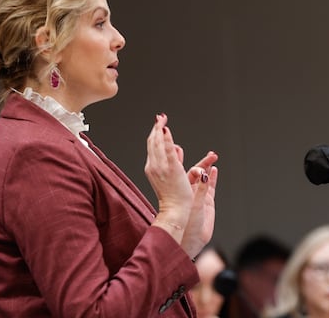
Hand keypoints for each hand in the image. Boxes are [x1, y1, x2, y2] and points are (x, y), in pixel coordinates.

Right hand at [145, 114, 192, 240]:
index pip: (151, 146)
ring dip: (159, 128)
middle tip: (161, 117)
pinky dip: (166, 137)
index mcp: (151, 168)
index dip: (154, 134)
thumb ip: (172, 160)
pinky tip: (166, 129)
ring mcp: (161, 166)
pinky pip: (167, 149)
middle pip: (152, 142)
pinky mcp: (171, 167)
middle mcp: (153, 165)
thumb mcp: (168, 176)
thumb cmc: (173, 197)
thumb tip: (177, 148)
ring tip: (162, 119)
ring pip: (157, 143)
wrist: (175, 209)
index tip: (158, 124)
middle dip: (156, 128)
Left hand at [181, 152, 218, 258]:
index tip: (186, 151)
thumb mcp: (193, 202)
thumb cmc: (185, 222)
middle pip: (196, 172)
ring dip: (208, 168)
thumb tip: (203, 175)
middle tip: (212, 155)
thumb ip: (200, 189)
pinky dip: (212, 178)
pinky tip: (215, 170)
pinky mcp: (207, 201)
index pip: (183, 170)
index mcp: (179, 189)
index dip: (185, 161)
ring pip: (204, 178)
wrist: (191, 238)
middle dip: (203, 163)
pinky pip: (210, 186)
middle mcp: (188, 191)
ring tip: (213, 158)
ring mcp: (199, 195)